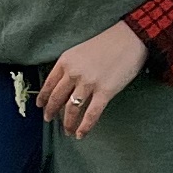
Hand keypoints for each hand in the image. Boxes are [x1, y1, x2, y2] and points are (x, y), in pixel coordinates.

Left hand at [37, 21, 150, 136]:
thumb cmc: (108, 43)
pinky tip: (80, 134)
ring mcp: (88, 83)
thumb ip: (71, 66)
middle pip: (57, 99)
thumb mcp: (81, 50)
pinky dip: (84, 127)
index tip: (41, 106)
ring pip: (71, 109)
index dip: (43, 98)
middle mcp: (74, 73)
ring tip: (67, 131)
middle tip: (50, 120)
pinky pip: (91, 114)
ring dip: (67, 123)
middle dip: (51, 112)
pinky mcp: (105, 92)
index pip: (49, 84)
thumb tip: (65, 85)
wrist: (131, 38)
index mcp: (66, 61)